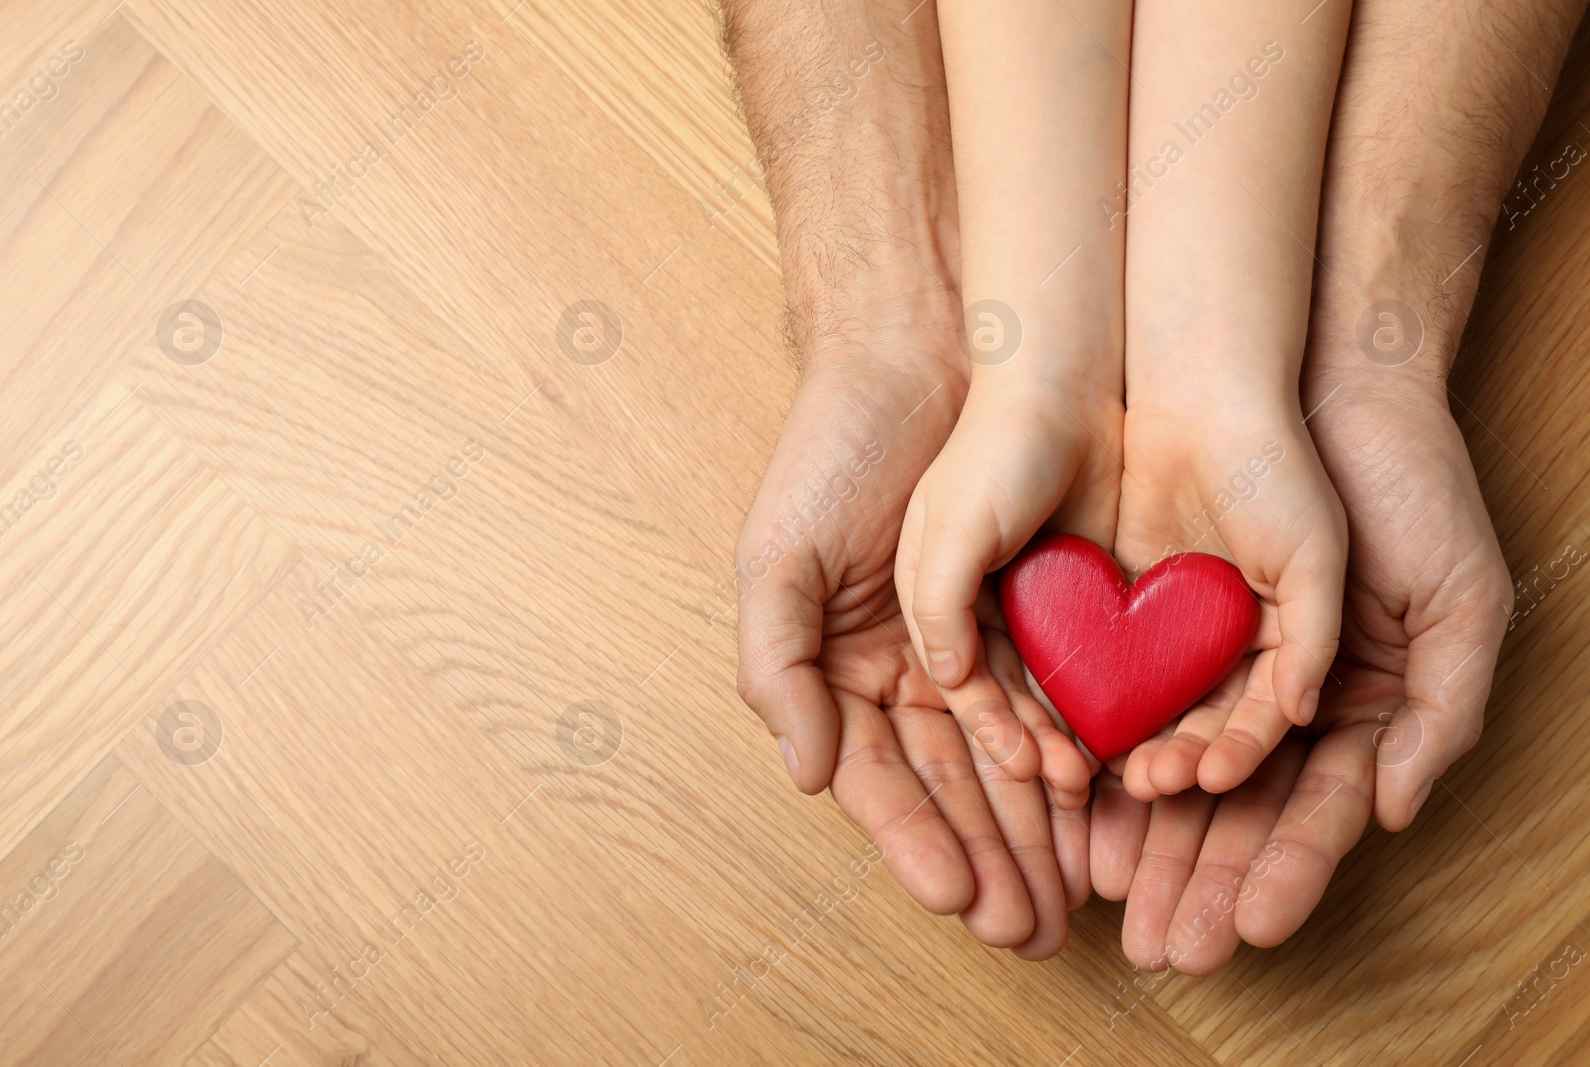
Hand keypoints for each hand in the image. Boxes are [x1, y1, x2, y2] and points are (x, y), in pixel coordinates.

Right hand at [736, 344, 1089, 955]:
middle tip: (1029, 928)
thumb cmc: (833, 452)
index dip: (916, 842)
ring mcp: (978, 641)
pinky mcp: (1040, 607)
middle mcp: (910, 669)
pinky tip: (1105, 796)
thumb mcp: (778, 557)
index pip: (880, 779)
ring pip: (1014, 753)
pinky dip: (1079, 744)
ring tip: (1075, 887)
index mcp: (843, 669)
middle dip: (990, 858)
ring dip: (1040, 824)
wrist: (920, 354)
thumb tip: (807, 774)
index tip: (960, 898)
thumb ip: (779, 669)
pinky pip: (1062, 691)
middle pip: (954, 787)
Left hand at [1086, 0, 1581, 968]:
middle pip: (1226, 805)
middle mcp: (1268, 689)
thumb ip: (1441, 711)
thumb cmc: (1408, 487)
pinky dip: (1100, 735)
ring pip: (1165, 753)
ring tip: (1112, 871)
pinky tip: (1078, 781)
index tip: (1244, 925)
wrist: (1320, 375)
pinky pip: (1118, 684)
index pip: (1306, 811)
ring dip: (1140, 817)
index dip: (1278, 870)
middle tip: (1162, 935)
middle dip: (1194, 870)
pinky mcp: (1147, 606)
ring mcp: (1207, 650)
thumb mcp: (1460, 602)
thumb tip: (1391, 811)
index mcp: (1345, 703)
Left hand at [1113, 407, 1346, 798]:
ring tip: (1102, 763)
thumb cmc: (1282, 465)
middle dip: (1175, 754)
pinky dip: (1087, 684)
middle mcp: (1227, 635)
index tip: (1208, 778)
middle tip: (1145, 783)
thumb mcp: (1319, 555)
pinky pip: (1100, 648)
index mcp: (1286, 636)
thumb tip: (1300, 715)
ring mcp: (1170, 613)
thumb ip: (1316, 639)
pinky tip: (1069, 713)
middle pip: (1200, 715)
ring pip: (1146, 692)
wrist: (1205, 385)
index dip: (1238, 751)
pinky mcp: (1118, 588)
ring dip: (1129, 731)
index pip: (1263, 716)